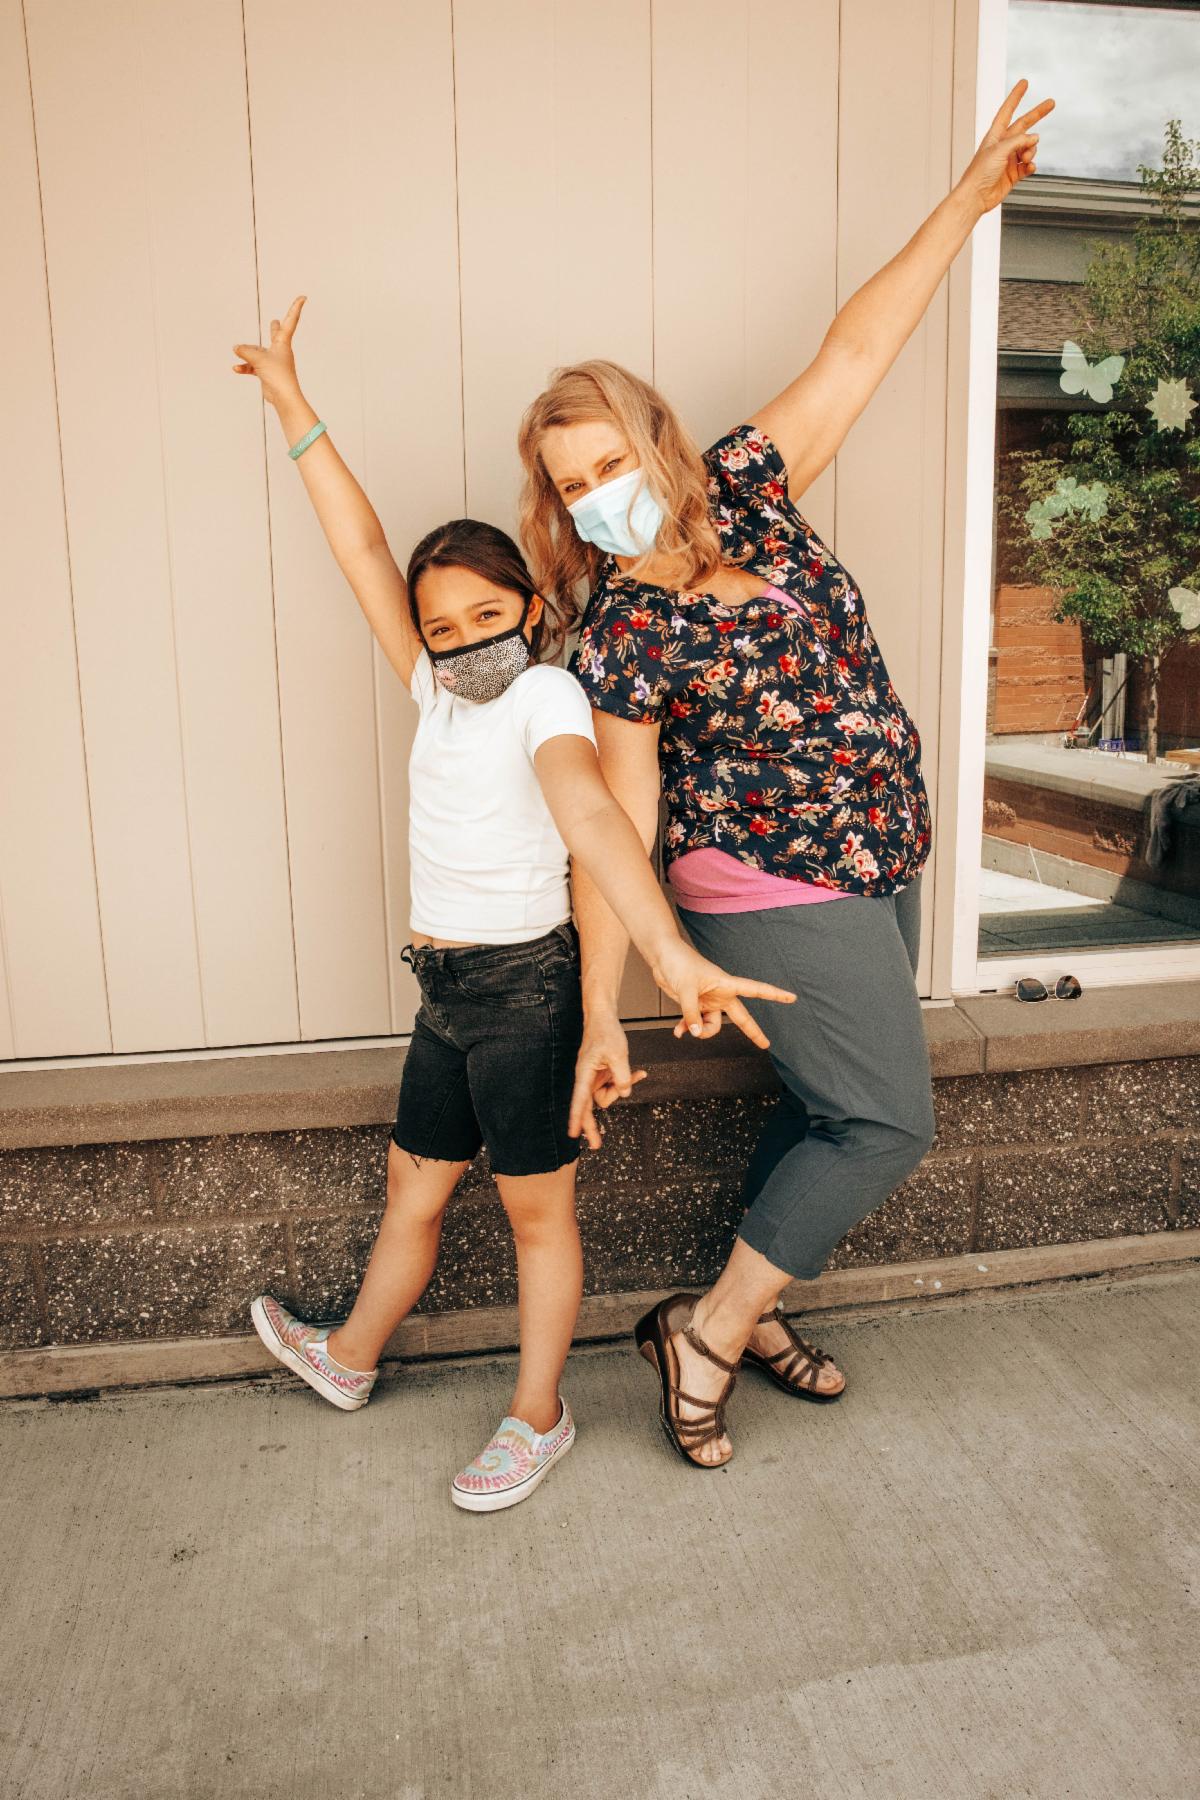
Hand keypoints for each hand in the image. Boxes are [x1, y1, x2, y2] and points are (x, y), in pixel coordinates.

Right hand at [232, 294, 307, 407]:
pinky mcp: (267, 374)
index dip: (295, 308)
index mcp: (283, 343)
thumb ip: (245, 350)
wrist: (283, 397)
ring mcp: (273, 362)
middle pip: (276, 335)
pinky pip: (253, 367)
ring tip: (238, 351)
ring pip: (258, 353)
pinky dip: (245, 367)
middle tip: (275, 321)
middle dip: (275, 328)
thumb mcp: (259, 359)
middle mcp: (279, 351)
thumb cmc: (278, 376)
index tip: (303, 297)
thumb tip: (236, 348)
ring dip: (248, 353)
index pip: (290, 321)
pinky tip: (236, 369)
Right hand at [568, 1006, 646, 1149]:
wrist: (603, 1016)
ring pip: (607, 1095)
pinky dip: (626, 1081)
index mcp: (584, 1073)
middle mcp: (586, 1078)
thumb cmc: (606, 1032)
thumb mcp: (619, 1054)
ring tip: (638, 1073)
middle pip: (589, 1106)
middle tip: (597, 1145)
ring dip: (621, 1089)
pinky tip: (640, 1073)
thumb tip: (624, 1092)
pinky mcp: (602, 1074)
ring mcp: (594, 1077)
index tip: (574, 1134)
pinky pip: (614, 1085)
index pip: (580, 1100)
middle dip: (593, 1125)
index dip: (577, 1117)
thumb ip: (622, 1076)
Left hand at [648, 940, 795, 1049]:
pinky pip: (697, 1024)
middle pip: (740, 1017)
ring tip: (684, 1029)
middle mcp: (721, 994)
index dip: (774, 994)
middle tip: (766, 1045)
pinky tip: (678, 1032)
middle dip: (752, 1032)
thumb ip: (691, 1014)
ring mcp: (709, 1001)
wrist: (662, 957)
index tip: (792, 998)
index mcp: (727, 984)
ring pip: (712, 1025)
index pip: (756, 990)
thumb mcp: (685, 989)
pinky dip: (688, 1028)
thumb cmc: (678, 963)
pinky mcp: (696, 1005)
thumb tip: (696, 1034)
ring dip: (700, 1030)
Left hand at [960, 79, 1052, 214]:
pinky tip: (1029, 167)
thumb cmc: (980, 173)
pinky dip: (1031, 165)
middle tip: (1051, 103)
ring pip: (1029, 148)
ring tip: (1025, 159)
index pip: (1007, 111)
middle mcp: (1003, 145)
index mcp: (995, 135)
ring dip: (1031, 151)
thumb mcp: (999, 150)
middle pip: (1024, 125)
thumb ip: (1018, 141)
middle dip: (1037, 114)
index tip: (1025, 82)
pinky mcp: (1013, 174)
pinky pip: (1028, 165)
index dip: (1016, 96)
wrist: (975, 198)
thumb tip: (1034, 138)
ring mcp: (1009, 160)